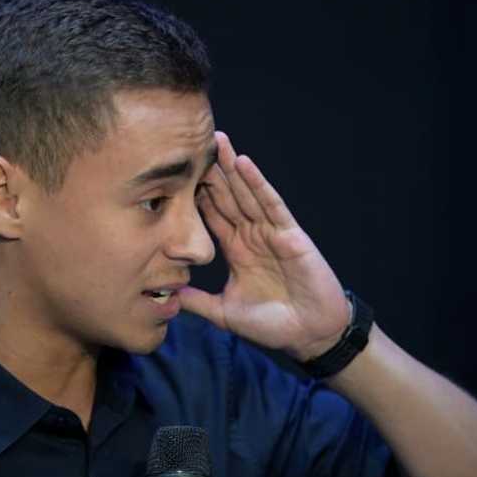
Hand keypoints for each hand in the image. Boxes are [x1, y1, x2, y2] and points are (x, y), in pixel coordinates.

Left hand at [178, 131, 351, 360]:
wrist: (310, 336)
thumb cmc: (273, 325)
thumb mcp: (225, 314)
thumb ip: (198, 302)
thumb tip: (167, 297)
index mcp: (236, 251)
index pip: (212, 215)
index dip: (195, 194)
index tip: (174, 173)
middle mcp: (252, 236)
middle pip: (227, 197)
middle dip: (212, 171)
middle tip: (191, 144)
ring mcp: (271, 232)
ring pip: (247, 194)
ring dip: (233, 167)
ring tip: (217, 141)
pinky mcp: (291, 234)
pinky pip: (271, 204)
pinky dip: (258, 183)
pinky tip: (244, 163)